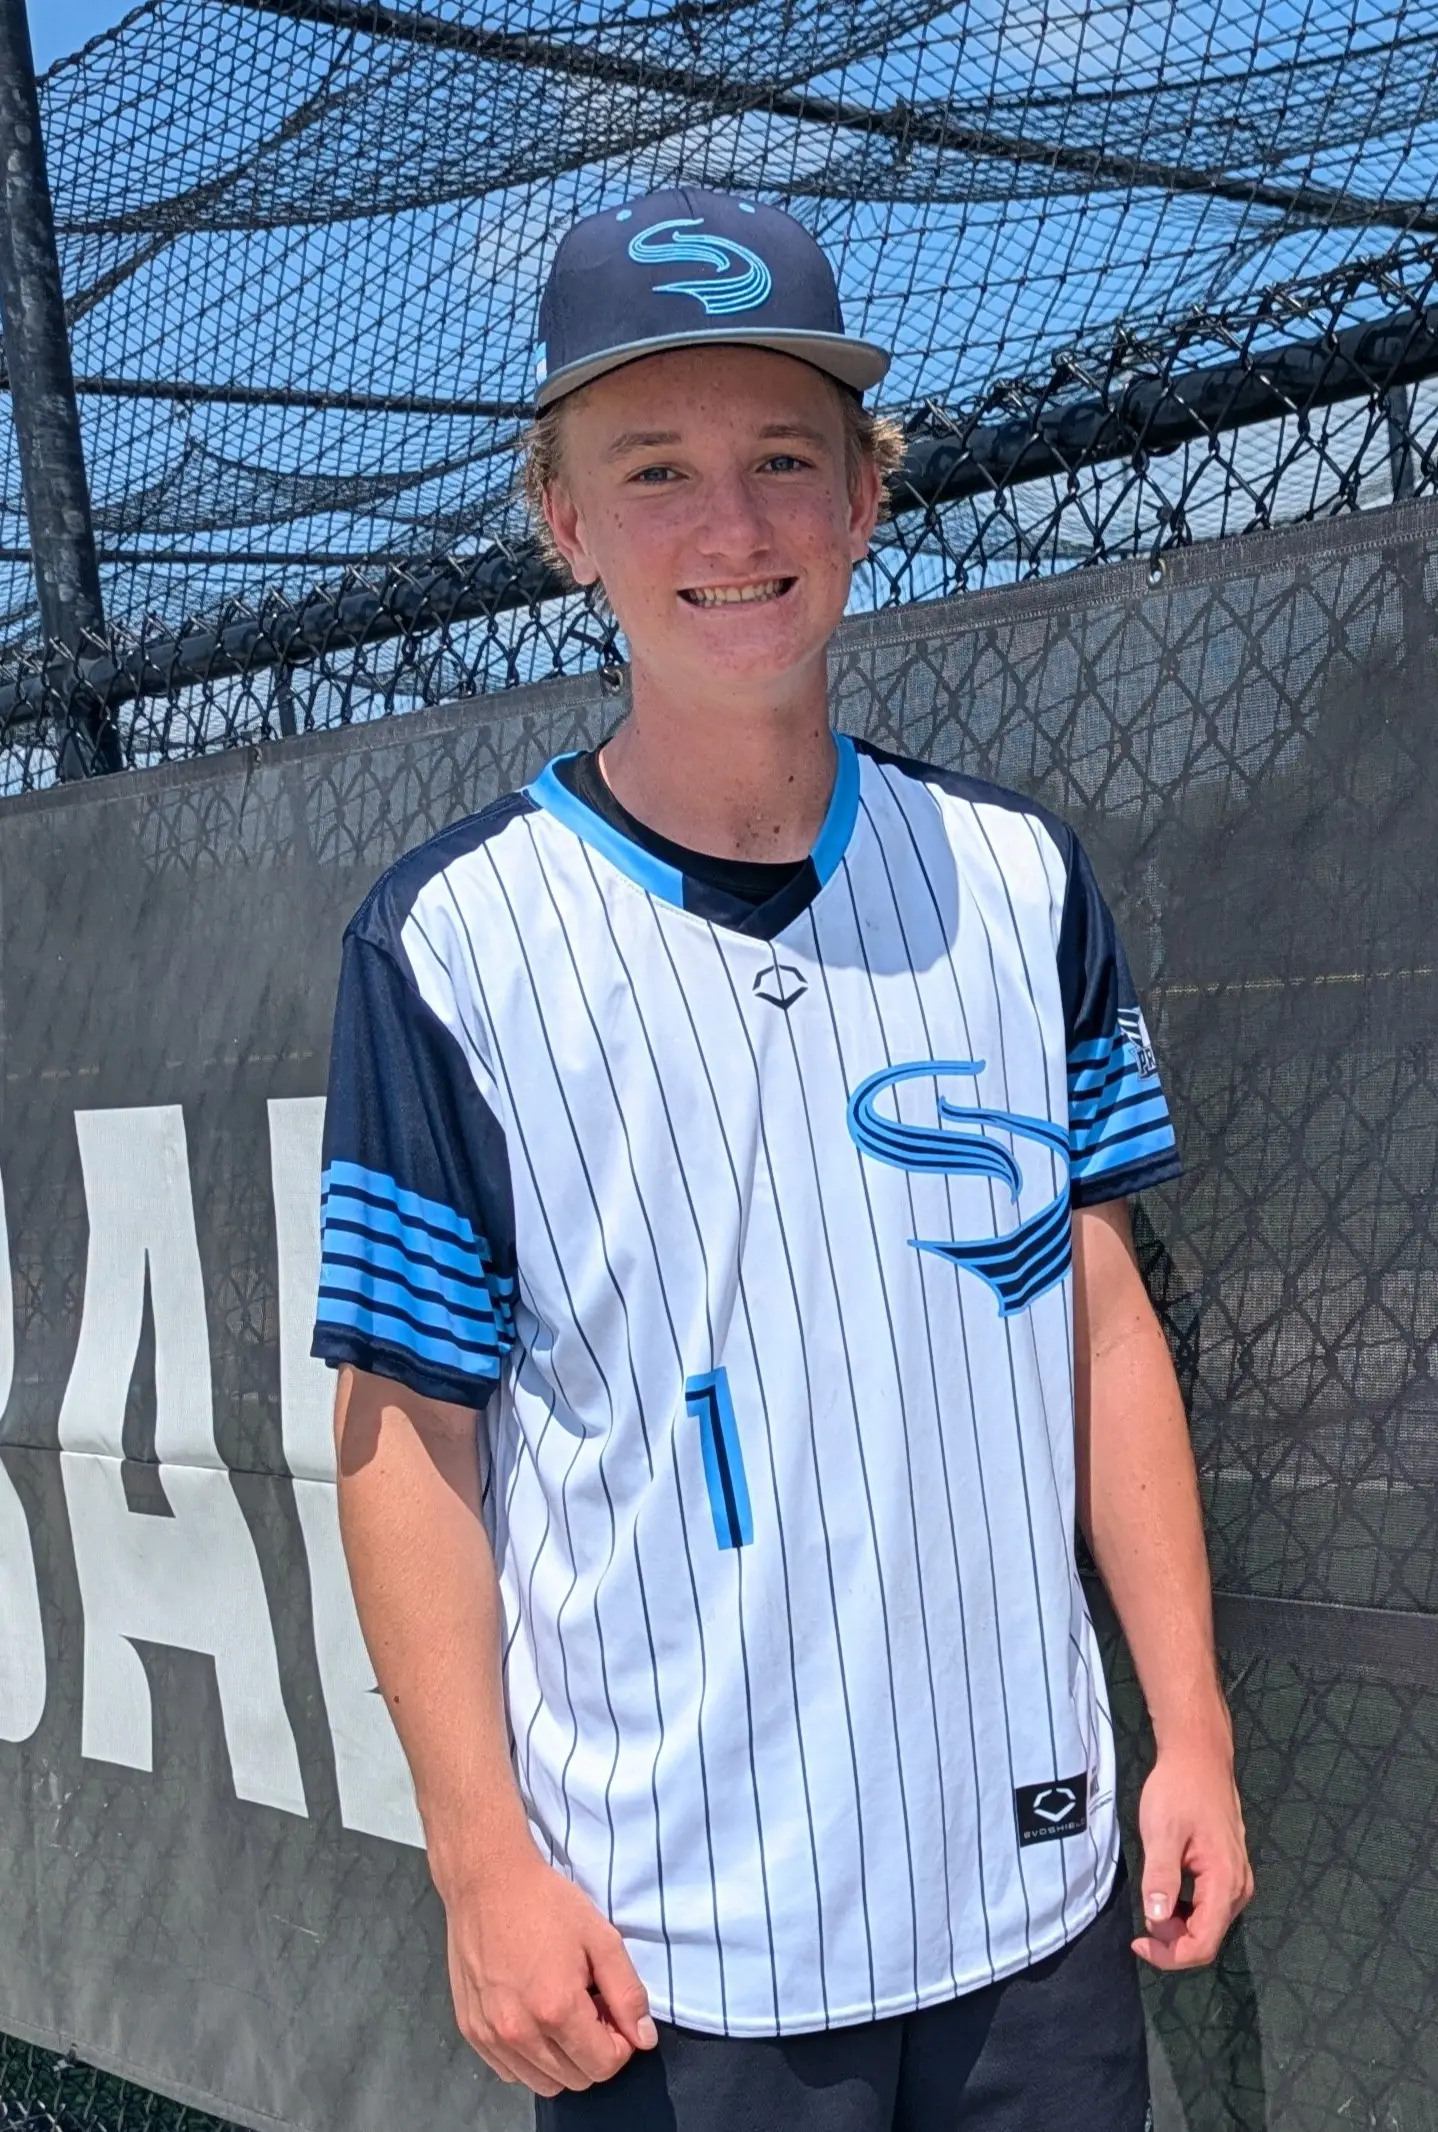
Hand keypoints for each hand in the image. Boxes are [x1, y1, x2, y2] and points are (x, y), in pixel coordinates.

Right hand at [441, 1844, 657, 2095]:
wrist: (486, 1883)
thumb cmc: (546, 1904)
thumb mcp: (601, 1937)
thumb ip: (627, 1993)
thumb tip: (644, 2039)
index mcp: (556, 2009)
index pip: (604, 2066)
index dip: (620, 2042)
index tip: (611, 2009)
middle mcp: (520, 2033)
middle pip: (576, 2079)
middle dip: (593, 2050)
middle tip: (588, 2005)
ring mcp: (491, 2036)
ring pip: (544, 2083)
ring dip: (563, 2059)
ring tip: (560, 2010)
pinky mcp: (471, 2031)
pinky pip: (512, 2071)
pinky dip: (530, 2057)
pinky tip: (532, 2016)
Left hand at [1131, 1734, 1253, 1969]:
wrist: (1199, 1756)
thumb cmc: (1178, 1789)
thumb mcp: (1162, 1831)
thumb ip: (1161, 1877)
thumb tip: (1156, 1922)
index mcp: (1225, 1882)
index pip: (1203, 1944)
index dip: (1170, 1955)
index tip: (1138, 1942)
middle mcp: (1239, 1888)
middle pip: (1207, 1938)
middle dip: (1172, 1941)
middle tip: (1140, 1921)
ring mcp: (1237, 1880)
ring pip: (1209, 1924)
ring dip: (1178, 1926)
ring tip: (1151, 1902)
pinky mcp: (1230, 1872)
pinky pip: (1209, 1907)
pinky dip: (1185, 1911)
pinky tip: (1165, 1892)